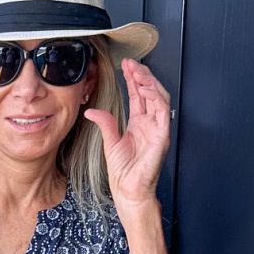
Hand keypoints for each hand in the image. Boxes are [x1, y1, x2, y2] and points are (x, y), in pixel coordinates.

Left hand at [86, 59, 171, 208]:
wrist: (128, 190)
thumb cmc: (123, 172)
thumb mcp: (110, 142)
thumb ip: (105, 123)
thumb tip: (90, 110)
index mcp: (139, 123)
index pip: (138, 95)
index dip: (133, 79)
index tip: (125, 64)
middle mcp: (150, 123)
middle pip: (150, 92)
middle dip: (142, 75)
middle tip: (131, 63)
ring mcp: (158, 128)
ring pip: (160, 97)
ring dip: (149, 82)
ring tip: (137, 72)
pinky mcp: (162, 136)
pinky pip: (163, 111)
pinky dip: (155, 98)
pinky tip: (144, 89)